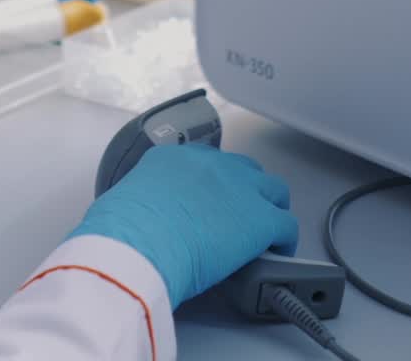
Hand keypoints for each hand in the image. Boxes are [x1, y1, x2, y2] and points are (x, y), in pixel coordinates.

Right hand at [71, 144, 298, 307]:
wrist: (139, 242)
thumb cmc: (123, 229)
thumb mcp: (128, 200)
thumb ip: (146, 202)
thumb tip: (146, 219)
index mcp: (174, 158)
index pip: (205, 162)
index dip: (214, 185)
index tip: (212, 202)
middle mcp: (209, 164)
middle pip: (244, 169)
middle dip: (247, 190)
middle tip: (240, 215)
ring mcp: (238, 188)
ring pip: (273, 190)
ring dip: (270, 208)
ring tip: (266, 232)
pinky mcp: (259, 219)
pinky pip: (286, 225)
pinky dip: (284, 239)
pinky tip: (276, 253)